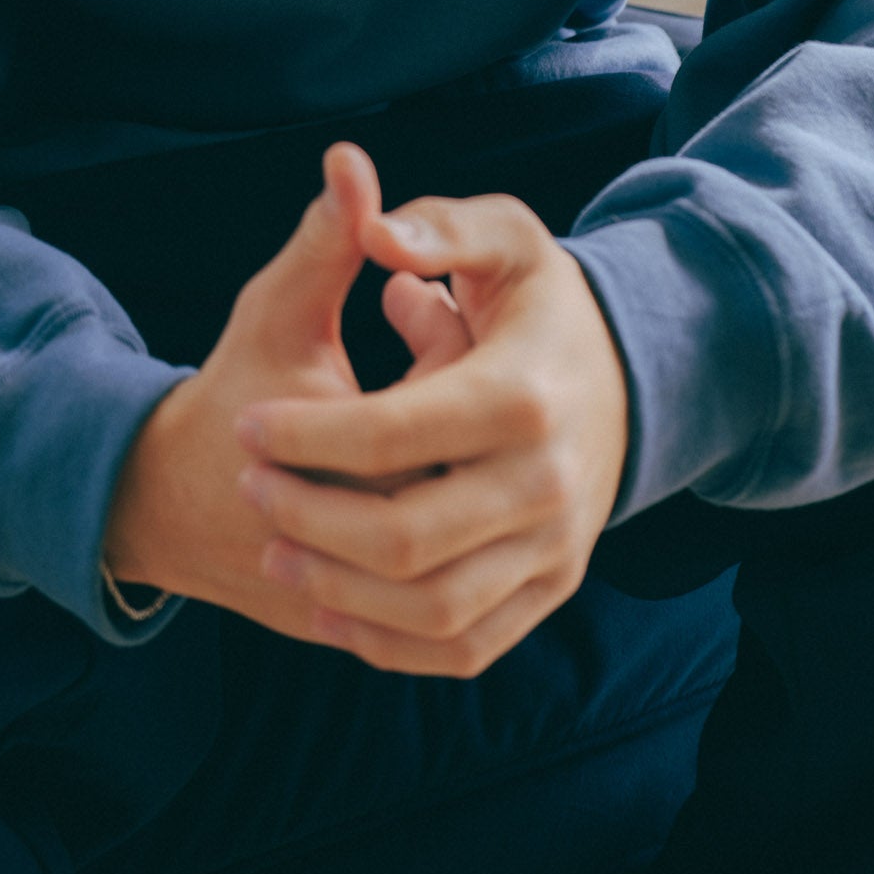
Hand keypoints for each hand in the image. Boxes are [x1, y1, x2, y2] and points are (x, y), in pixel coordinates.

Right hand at [102, 143, 471, 638]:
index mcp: (359, 459)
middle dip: (451, 402)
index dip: (444, 338)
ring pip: (470, 533)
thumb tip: (352, 161)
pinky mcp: (381, 637)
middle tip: (427, 359)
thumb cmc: (234, 389)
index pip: (453, 397)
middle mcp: (376, 540)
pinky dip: (456, 531)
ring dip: (458, 464)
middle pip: (471, 461)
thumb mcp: (278, 306)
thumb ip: (326, 238)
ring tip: (421, 422)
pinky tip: (419, 476)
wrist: (177, 501)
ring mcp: (382, 598)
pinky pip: (456, 597)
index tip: (414, 309)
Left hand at [233, 167, 629, 677]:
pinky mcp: (552, 587)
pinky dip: (392, 644)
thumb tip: (372, 226)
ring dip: (339, 592)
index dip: (307, 436)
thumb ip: (434, 228)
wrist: (625, 371)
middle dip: (309, 520)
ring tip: (277, 551)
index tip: (249, 425)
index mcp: (523, 392)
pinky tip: (330, 607)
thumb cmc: (534, 297)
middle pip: (406, 537)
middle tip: (251, 485)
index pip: (393, 432)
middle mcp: (547, 481)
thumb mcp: (499, 236)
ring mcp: (556, 545)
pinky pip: (467, 646)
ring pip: (434, 608)